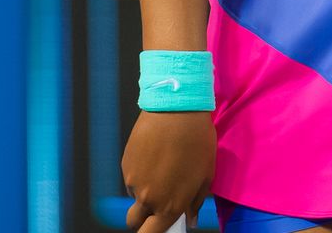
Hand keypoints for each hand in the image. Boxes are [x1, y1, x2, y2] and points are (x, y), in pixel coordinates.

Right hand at [122, 109, 215, 231]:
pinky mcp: (125, 164)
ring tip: (161, 169)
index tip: (160, 227)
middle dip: (141, 219)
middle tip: (154, 207)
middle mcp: (149, 198)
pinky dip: (139, 174)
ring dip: (144, 192)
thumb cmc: (197, 142)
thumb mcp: (205, 176)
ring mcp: (133, 181)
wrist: (175, 111)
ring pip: (134, 197)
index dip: (155, 232)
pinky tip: (153, 156)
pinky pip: (131, 178)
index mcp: (170, 205)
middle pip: (134, 222)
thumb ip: (196, 202)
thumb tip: (191, 218)